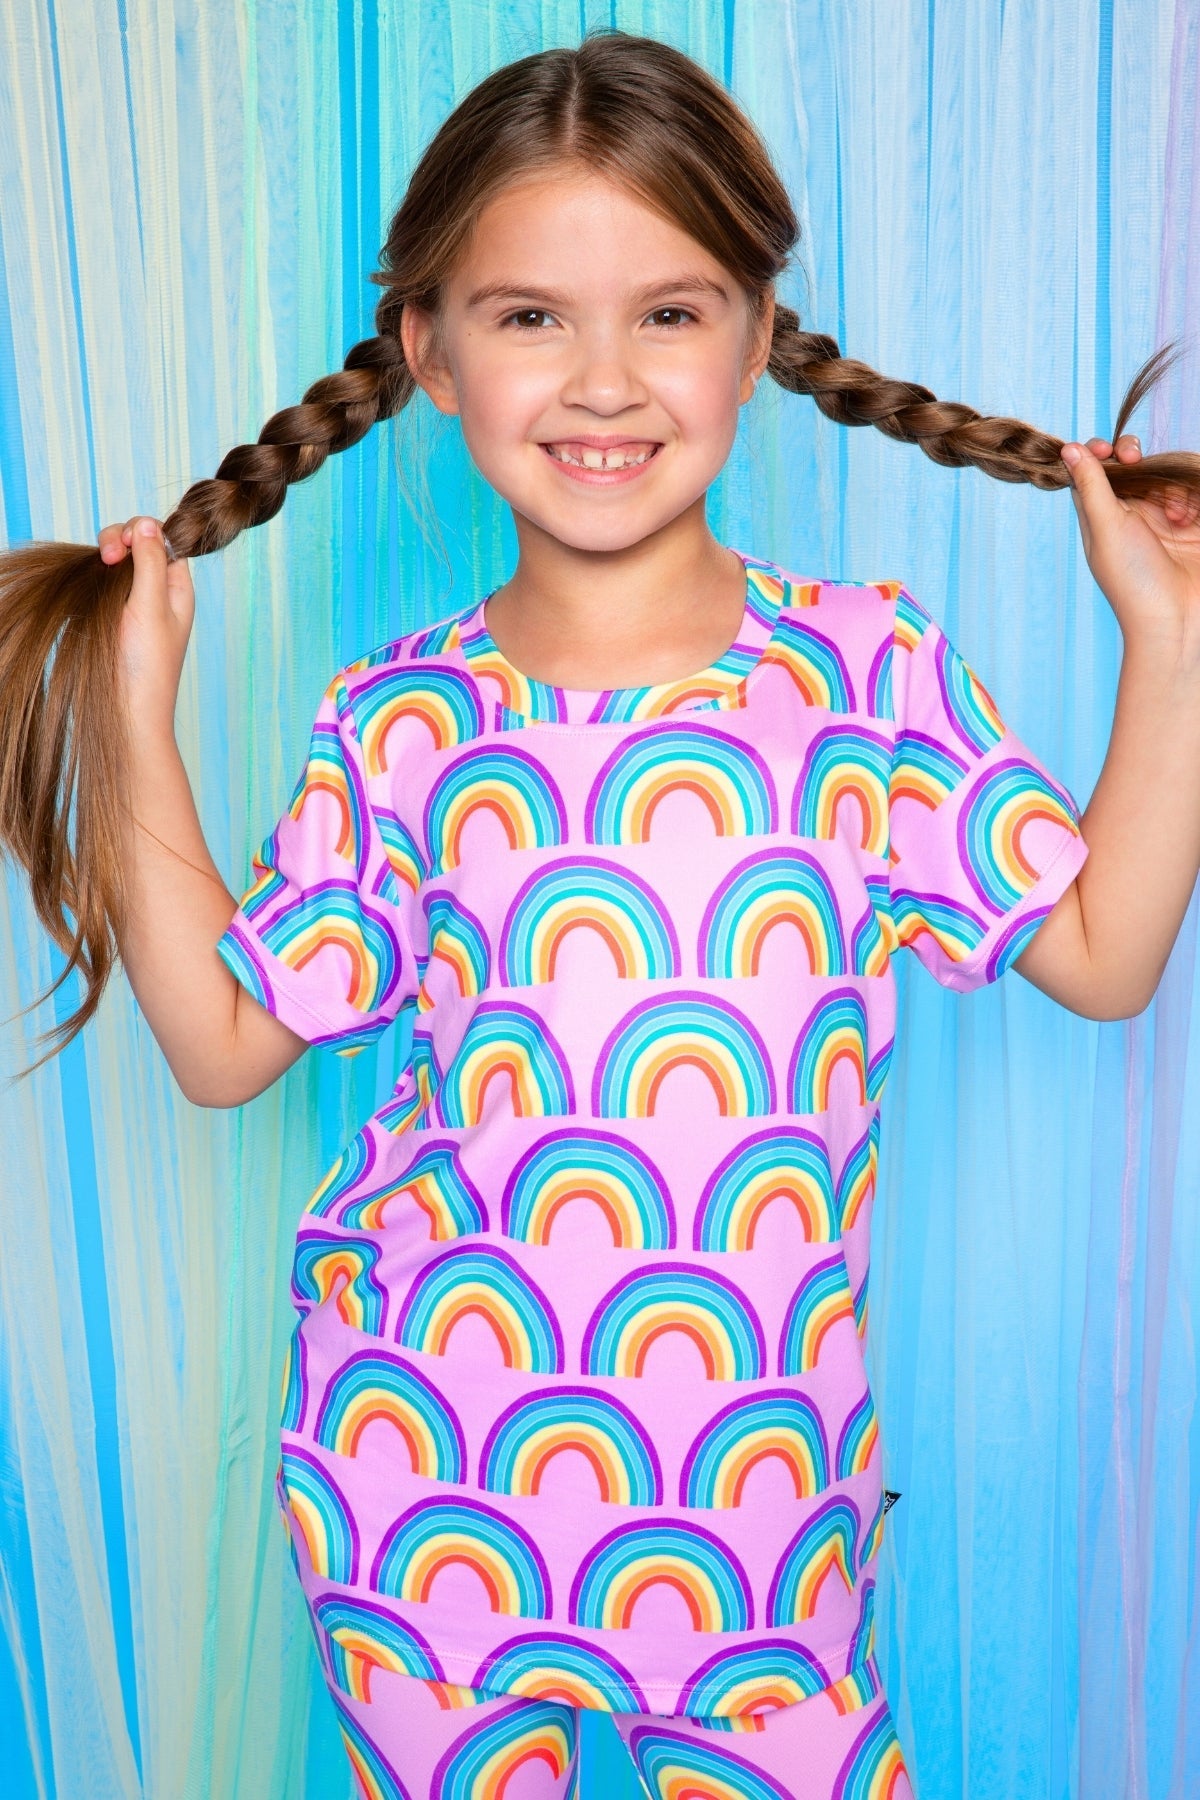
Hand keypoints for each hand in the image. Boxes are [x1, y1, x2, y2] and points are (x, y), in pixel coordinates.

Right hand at [99, 515, 194, 736]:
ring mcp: (133, 605)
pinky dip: (93, 577)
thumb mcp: (152, 606)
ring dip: (105, 558)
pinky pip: (101, 585)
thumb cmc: (147, 666)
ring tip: (98, 568)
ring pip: (117, 564)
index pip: (163, 540)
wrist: (129, 713)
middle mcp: (158, 593)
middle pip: (138, 546)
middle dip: (119, 540)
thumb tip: (148, 522)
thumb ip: (150, 563)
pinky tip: (88, 586)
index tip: (125, 546)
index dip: (142, 532)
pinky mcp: (110, 618)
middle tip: (106, 557)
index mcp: (177, 588)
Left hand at [1061, 433, 1199, 669]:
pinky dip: (1191, 498)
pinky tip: (1188, 520)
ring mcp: (1163, 518)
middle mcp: (1130, 515)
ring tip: (1173, 514)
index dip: (1096, 453)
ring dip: (1168, 484)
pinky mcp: (1193, 523)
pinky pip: (1192, 490)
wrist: (1178, 619)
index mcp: (1100, 518)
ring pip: (1164, 474)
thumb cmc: (1133, 580)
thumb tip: (1066, 449)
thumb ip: (1090, 486)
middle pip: (1130, 465)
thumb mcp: (1107, 527)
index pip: (1092, 472)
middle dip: (1133, 456)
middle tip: (1133, 458)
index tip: (1103, 450)